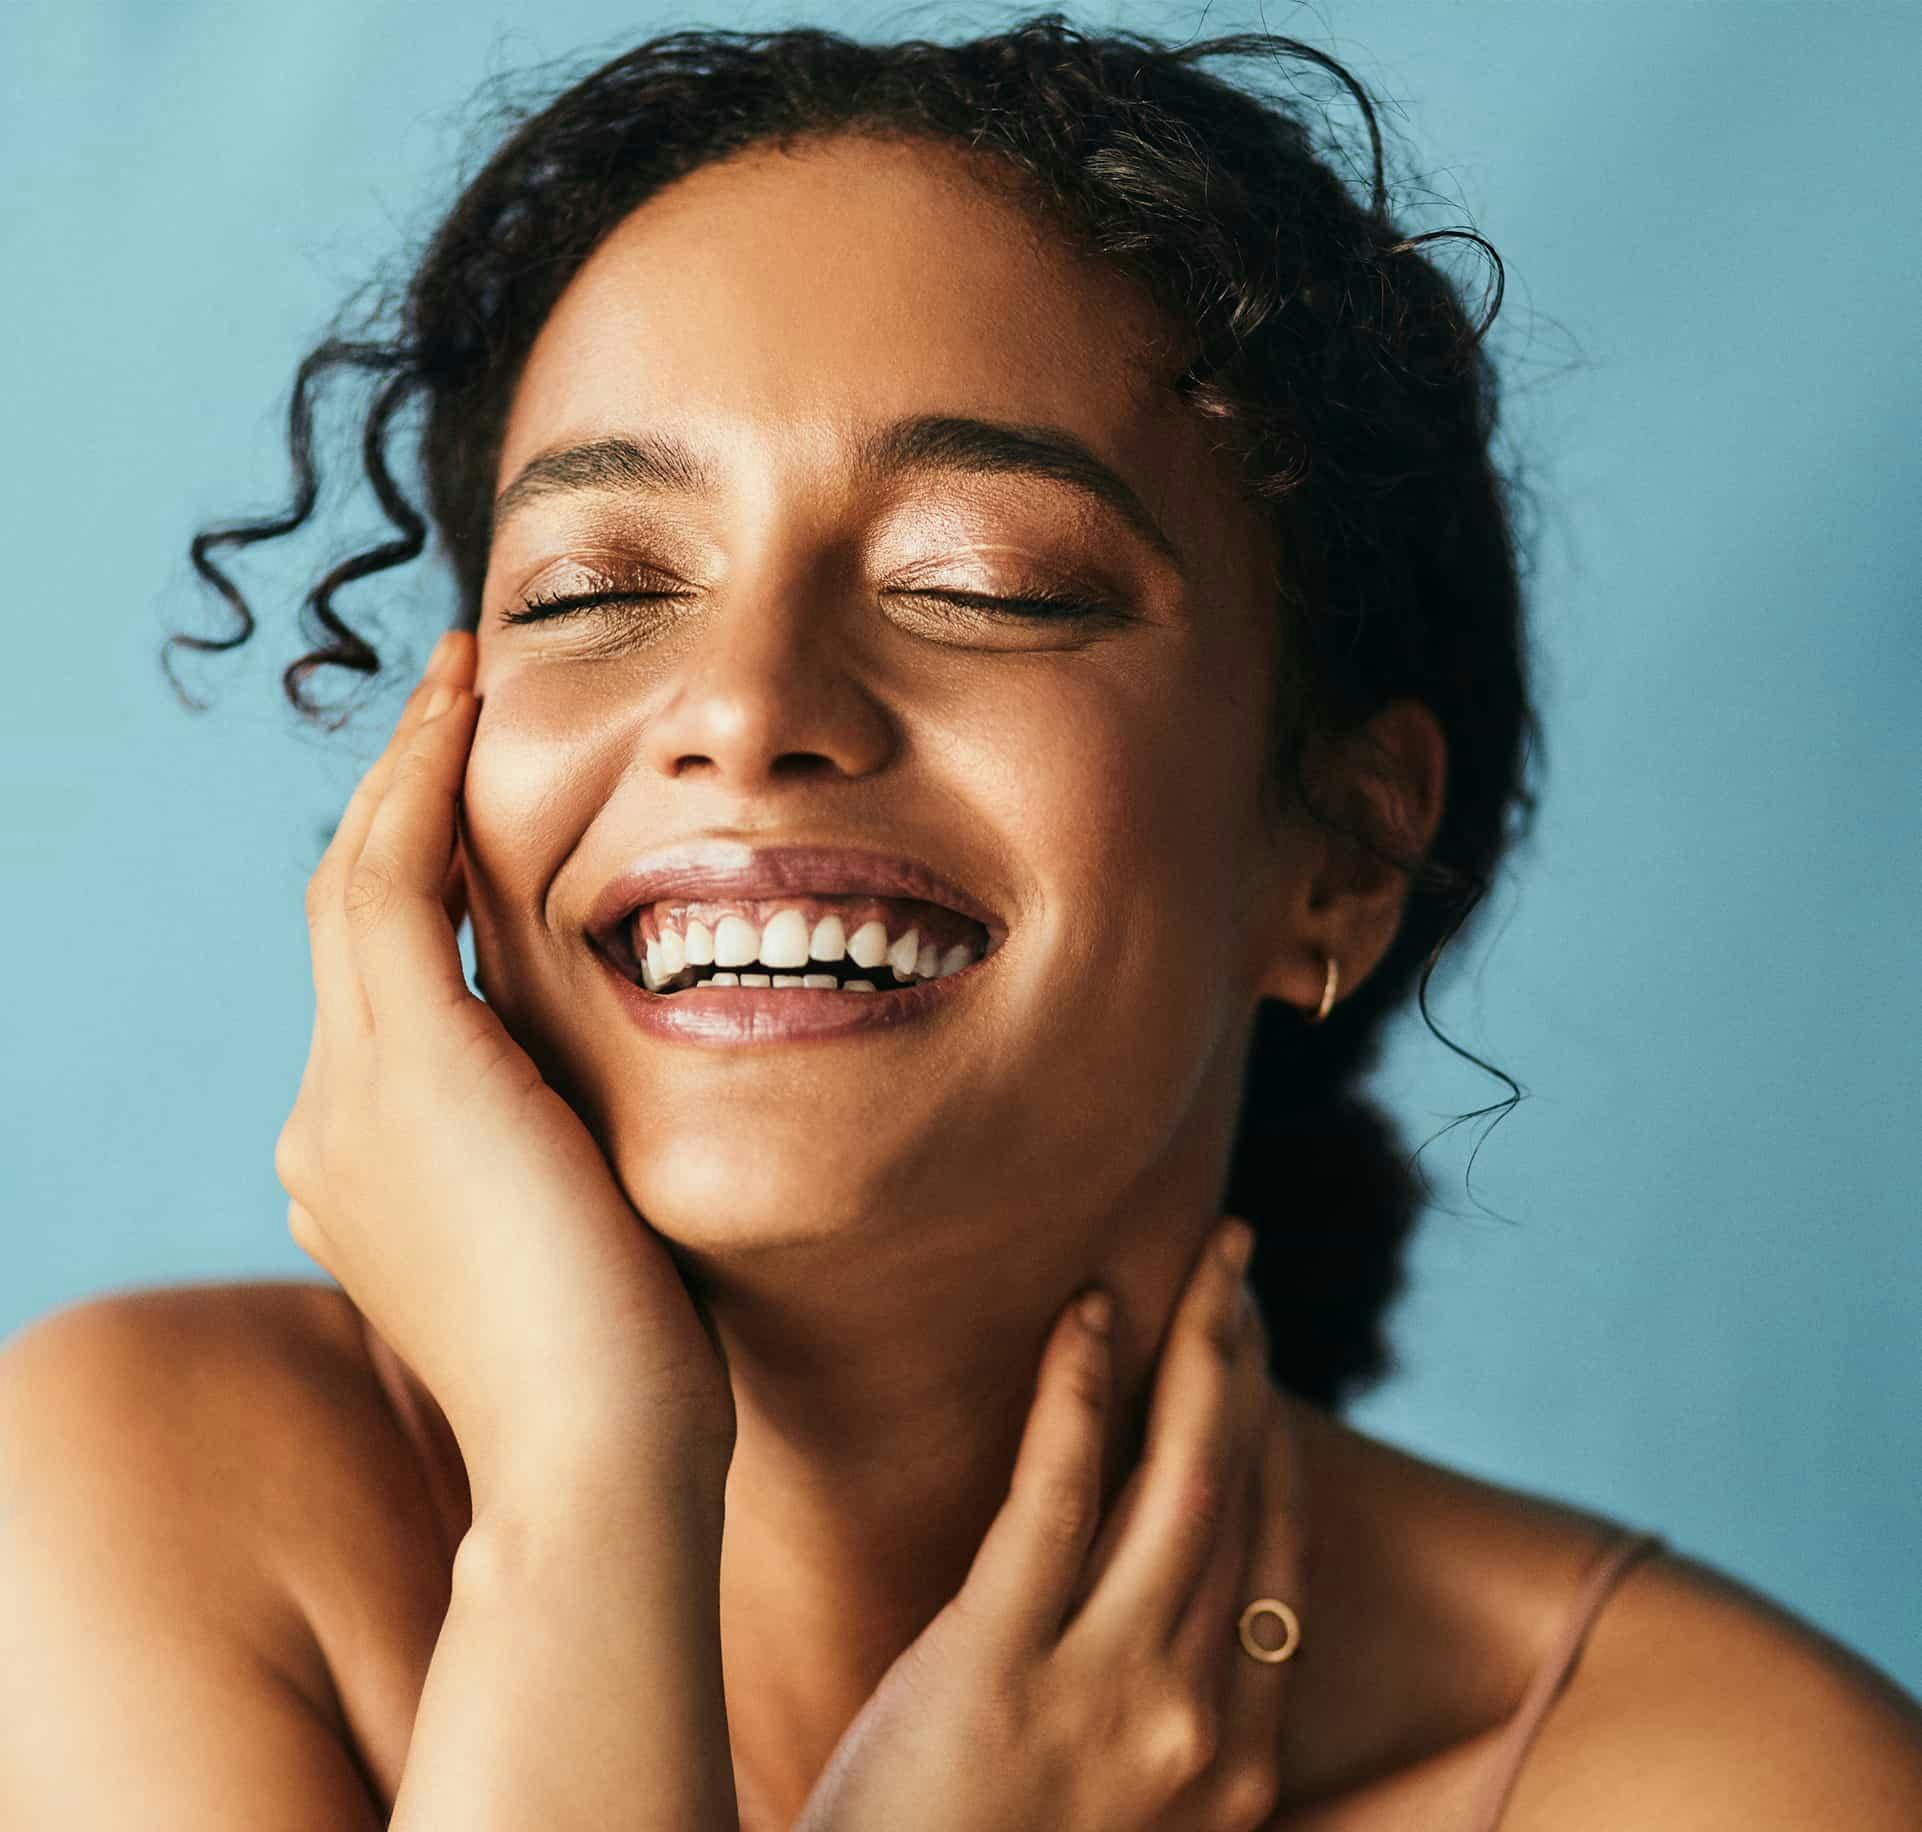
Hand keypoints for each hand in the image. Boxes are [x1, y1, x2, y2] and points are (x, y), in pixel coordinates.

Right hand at [273, 630, 735, 1509]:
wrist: (600, 1456)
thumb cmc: (630, 1366)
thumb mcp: (579, 1234)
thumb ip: (562, 1154)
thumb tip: (603, 1108)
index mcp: (371, 1163)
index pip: (384, 987)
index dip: (416, 881)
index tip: (473, 801)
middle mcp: (332, 1119)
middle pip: (349, 917)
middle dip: (400, 802)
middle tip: (454, 702)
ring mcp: (352, 1094)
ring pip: (356, 883)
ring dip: (407, 770)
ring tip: (458, 680)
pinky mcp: (405, 1068)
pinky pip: (389, 884)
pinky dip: (418, 789)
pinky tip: (464, 712)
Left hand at [792, 1216, 1305, 1831]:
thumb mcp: (1114, 1816)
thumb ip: (1156, 1715)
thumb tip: (1165, 1602)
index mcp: (1232, 1766)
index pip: (1279, 1566)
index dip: (1277, 1448)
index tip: (1259, 1366)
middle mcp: (1196, 1723)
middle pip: (1244, 1502)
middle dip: (1251, 1371)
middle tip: (1240, 1269)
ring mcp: (1106, 1693)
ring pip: (1180, 1483)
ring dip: (1199, 1356)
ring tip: (1199, 1266)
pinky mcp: (996, 1662)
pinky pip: (1055, 1495)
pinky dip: (1079, 1392)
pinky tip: (1087, 1313)